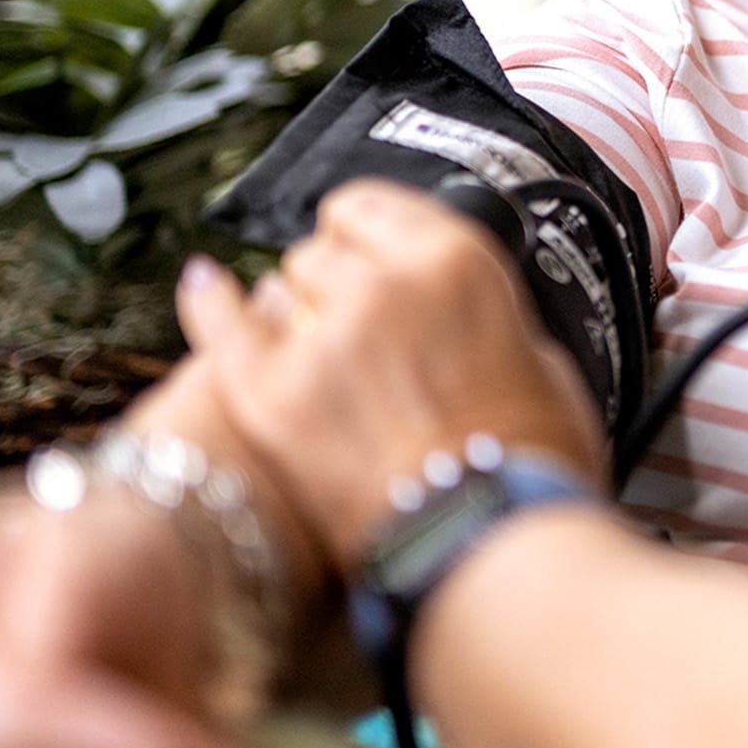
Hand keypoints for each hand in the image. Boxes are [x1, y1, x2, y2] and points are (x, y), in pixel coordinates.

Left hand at [179, 178, 608, 568]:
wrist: (488, 542)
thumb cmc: (528, 465)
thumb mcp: (542, 361)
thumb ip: (485, 319)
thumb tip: (463, 320)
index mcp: (458, 259)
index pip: (376, 205)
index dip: (368, 235)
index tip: (368, 256)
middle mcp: (383, 281)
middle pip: (322, 249)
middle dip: (334, 283)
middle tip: (354, 330)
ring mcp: (319, 335)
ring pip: (279, 287)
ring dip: (294, 311)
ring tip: (315, 356)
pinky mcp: (269, 393)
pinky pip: (220, 323)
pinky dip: (211, 303)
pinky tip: (206, 286)